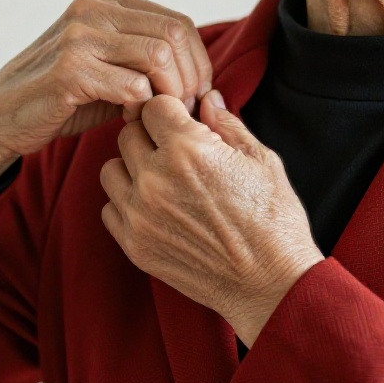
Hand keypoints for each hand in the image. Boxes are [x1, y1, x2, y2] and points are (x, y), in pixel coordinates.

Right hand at [0, 0, 212, 188]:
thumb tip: (200, 74)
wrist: (1, 117)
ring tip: (160, 116)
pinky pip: (134, 86)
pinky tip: (129, 121)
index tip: (196, 95)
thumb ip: (146, 60)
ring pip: (160, 56)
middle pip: (175, 35)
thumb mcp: (108, 67)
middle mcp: (91, 9)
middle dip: (191, 79)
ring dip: (171, 94)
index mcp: (104, 1)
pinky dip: (143, 108)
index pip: (177, 22)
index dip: (198, 63)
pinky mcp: (69, 71)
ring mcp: (79, 37)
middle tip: (185, 110)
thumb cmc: (60, 98)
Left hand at [99, 93, 323, 345]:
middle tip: (176, 152)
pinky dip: (127, 204)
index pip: (153, 106)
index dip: (170, 111)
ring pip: (111, 170)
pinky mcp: (134, 245)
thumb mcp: (260, 160)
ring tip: (163, 181)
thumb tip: (207, 99)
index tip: (183, 123)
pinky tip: (157, 209)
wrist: (270, 284)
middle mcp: (156, 179)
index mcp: (188, 150)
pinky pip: (110, 209)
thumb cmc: (273, 220)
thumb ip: (226, 125)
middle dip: (150, 137)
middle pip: (128, 134)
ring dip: (132, 169)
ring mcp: (140, 214)